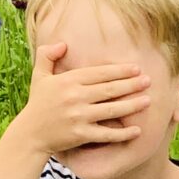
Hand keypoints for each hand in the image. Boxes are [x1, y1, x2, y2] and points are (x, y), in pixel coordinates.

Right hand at [12, 41, 151, 157]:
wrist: (30, 135)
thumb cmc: (38, 104)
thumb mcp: (39, 76)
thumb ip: (47, 55)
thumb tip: (63, 43)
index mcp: (68, 81)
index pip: (99, 73)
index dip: (119, 70)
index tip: (136, 68)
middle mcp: (74, 97)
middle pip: (109, 89)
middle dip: (131, 84)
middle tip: (148, 81)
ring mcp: (78, 116)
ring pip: (111, 109)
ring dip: (132, 105)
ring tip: (148, 100)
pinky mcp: (80, 134)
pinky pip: (106, 133)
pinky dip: (123, 133)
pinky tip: (137, 130)